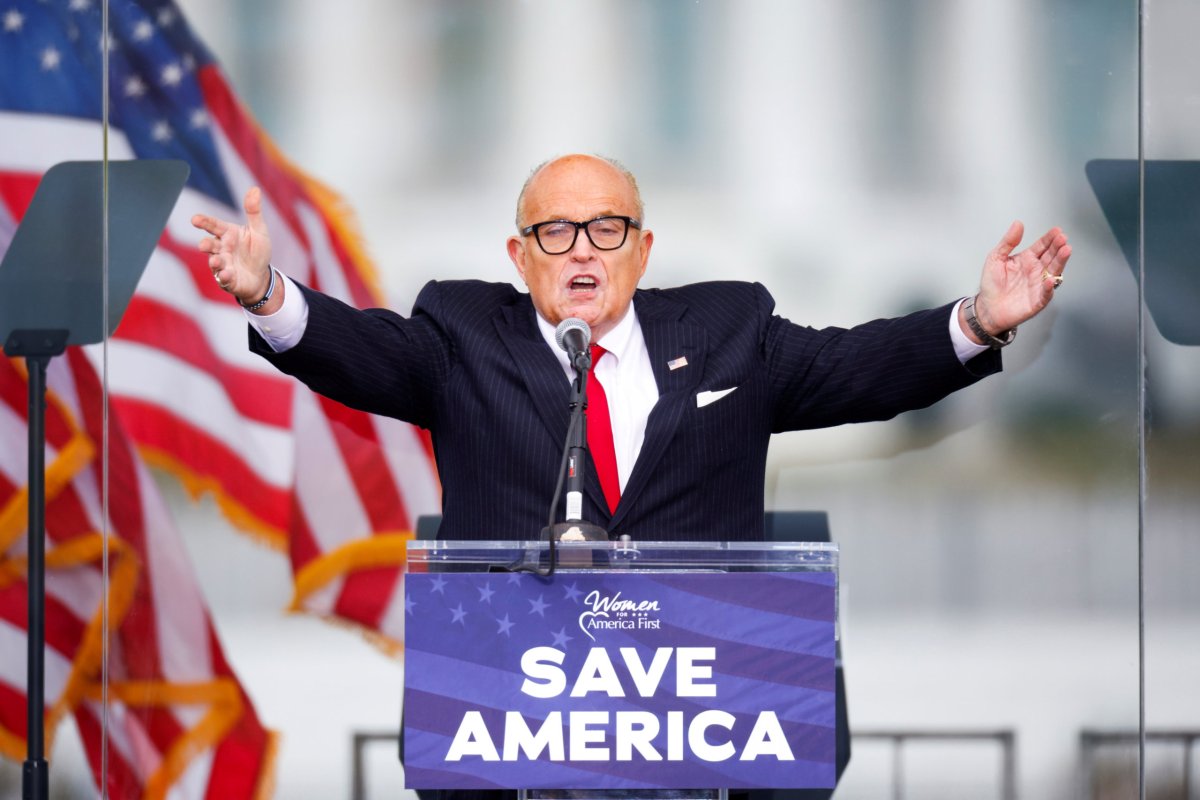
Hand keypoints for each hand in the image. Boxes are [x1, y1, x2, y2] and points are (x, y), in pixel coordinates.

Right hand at [191, 187, 272, 307]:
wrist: (261, 276)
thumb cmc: (257, 250)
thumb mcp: (259, 230)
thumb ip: (254, 212)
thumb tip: (255, 188)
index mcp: (227, 233)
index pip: (213, 225)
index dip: (204, 222)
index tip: (195, 219)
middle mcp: (222, 248)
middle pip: (210, 245)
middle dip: (205, 245)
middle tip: (204, 245)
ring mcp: (223, 264)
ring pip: (214, 262)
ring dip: (214, 262)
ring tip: (216, 261)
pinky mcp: (227, 279)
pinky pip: (224, 278)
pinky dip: (224, 277)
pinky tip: (227, 275)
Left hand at [969, 221, 1070, 338]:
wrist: (987, 307)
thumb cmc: (991, 284)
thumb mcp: (995, 258)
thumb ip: (1008, 242)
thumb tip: (1017, 224)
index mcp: (1027, 259)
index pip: (1042, 246)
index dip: (1050, 238)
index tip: (1057, 230)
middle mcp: (1036, 271)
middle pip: (1051, 256)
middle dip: (1058, 247)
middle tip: (1063, 239)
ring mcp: (1038, 285)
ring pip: (1054, 271)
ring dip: (1060, 262)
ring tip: (1065, 251)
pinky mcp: (1037, 300)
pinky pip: (1046, 293)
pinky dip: (1049, 287)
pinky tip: (1050, 279)